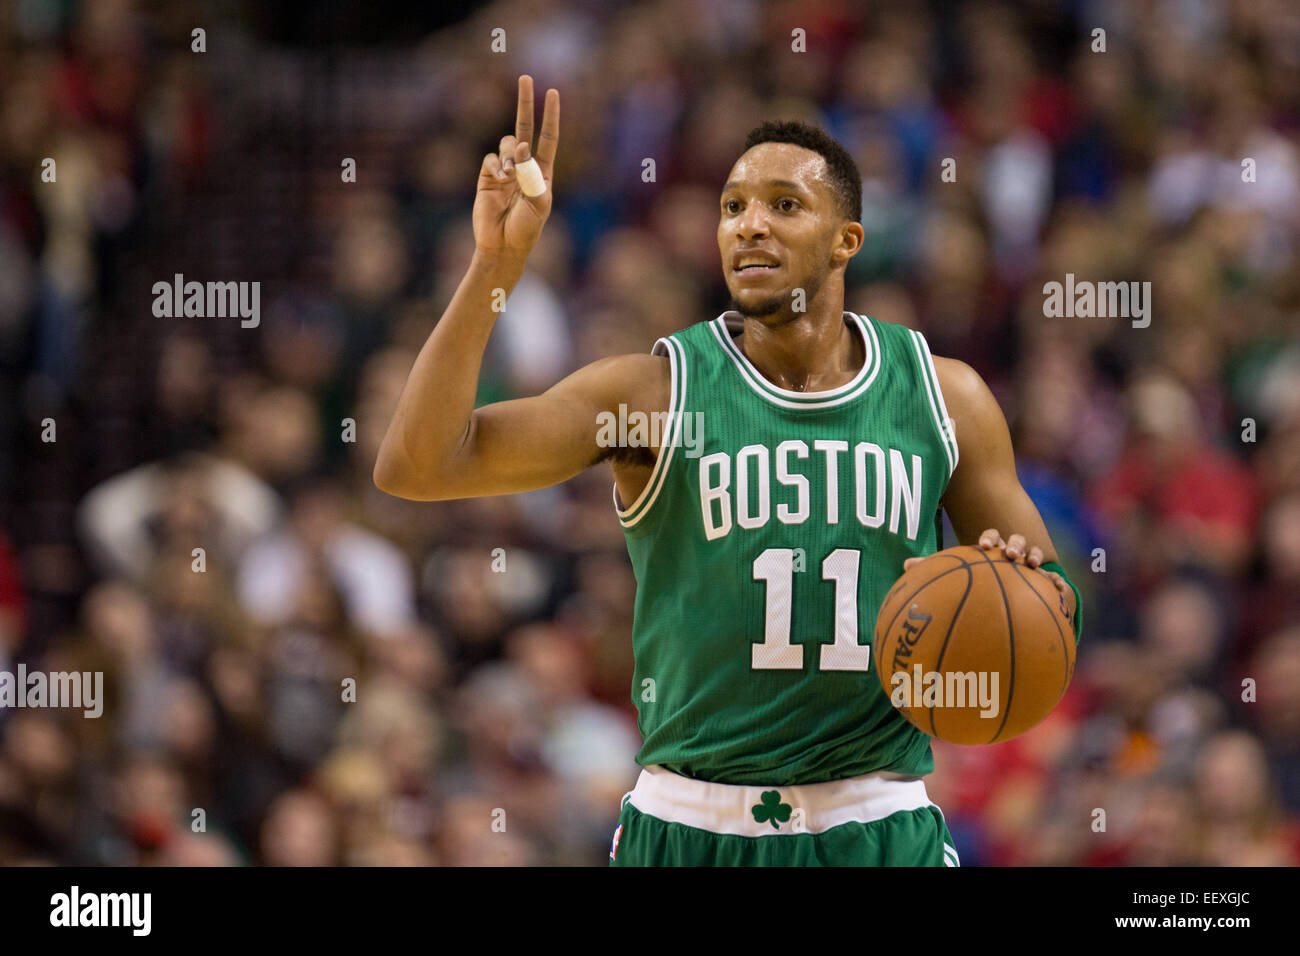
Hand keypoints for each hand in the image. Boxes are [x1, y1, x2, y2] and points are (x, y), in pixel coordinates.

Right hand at [473, 74, 559, 262]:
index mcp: (542, 172)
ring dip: (510, 153)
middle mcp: (524, 167)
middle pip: (524, 127)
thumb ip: (532, 174)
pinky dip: (496, 165)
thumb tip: (522, 146)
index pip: (548, 138)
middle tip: (525, 78)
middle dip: (525, 103)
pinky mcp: (487, 176)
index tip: (553, 92)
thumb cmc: (526, 228)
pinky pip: (491, 158)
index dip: (551, 116)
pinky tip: (499, 179)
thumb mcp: (538, 202)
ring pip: (507, 143)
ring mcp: (505, 170)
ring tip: (510, 175)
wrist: (502, 246)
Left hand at [903, 528, 1075, 620]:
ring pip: (1035, 556)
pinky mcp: (1046, 582)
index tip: (985, 546)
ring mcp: (1030, 567)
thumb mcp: (955, 577)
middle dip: (1014, 545)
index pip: (990, 538)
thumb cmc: (975, 585)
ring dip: (1033, 556)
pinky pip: (1054, 581)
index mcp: (990, 551)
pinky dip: (1058, 584)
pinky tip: (1060, 592)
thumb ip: (933, 570)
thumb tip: (904, 566)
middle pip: (1015, 542)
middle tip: (1010, 554)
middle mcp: (1011, 555)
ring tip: (1031, 564)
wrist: (1005, 599)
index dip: (989, 538)